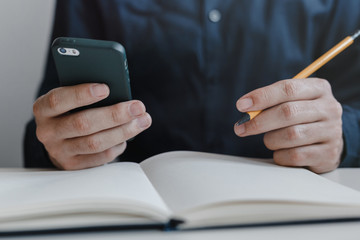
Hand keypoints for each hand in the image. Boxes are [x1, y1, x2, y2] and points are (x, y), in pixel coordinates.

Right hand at [33, 83, 151, 169]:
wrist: (61, 139)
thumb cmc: (72, 111)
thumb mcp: (73, 99)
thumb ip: (88, 94)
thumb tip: (120, 92)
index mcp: (44, 109)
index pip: (58, 101)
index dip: (82, 94)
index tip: (106, 88)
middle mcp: (48, 132)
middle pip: (83, 124)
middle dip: (114, 115)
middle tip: (137, 107)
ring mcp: (59, 151)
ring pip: (95, 143)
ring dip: (123, 131)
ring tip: (143, 120)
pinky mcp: (74, 165)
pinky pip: (101, 157)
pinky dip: (118, 145)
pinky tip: (129, 135)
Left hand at [234, 78, 342, 172]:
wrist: (328, 141)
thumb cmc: (302, 117)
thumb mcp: (292, 102)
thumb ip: (271, 103)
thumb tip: (246, 108)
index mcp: (319, 88)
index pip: (288, 88)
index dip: (262, 97)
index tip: (241, 106)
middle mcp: (329, 108)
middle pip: (288, 112)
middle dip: (259, 121)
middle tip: (241, 128)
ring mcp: (332, 132)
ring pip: (291, 135)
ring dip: (271, 140)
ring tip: (269, 140)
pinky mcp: (328, 154)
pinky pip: (295, 156)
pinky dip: (280, 155)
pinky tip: (281, 152)